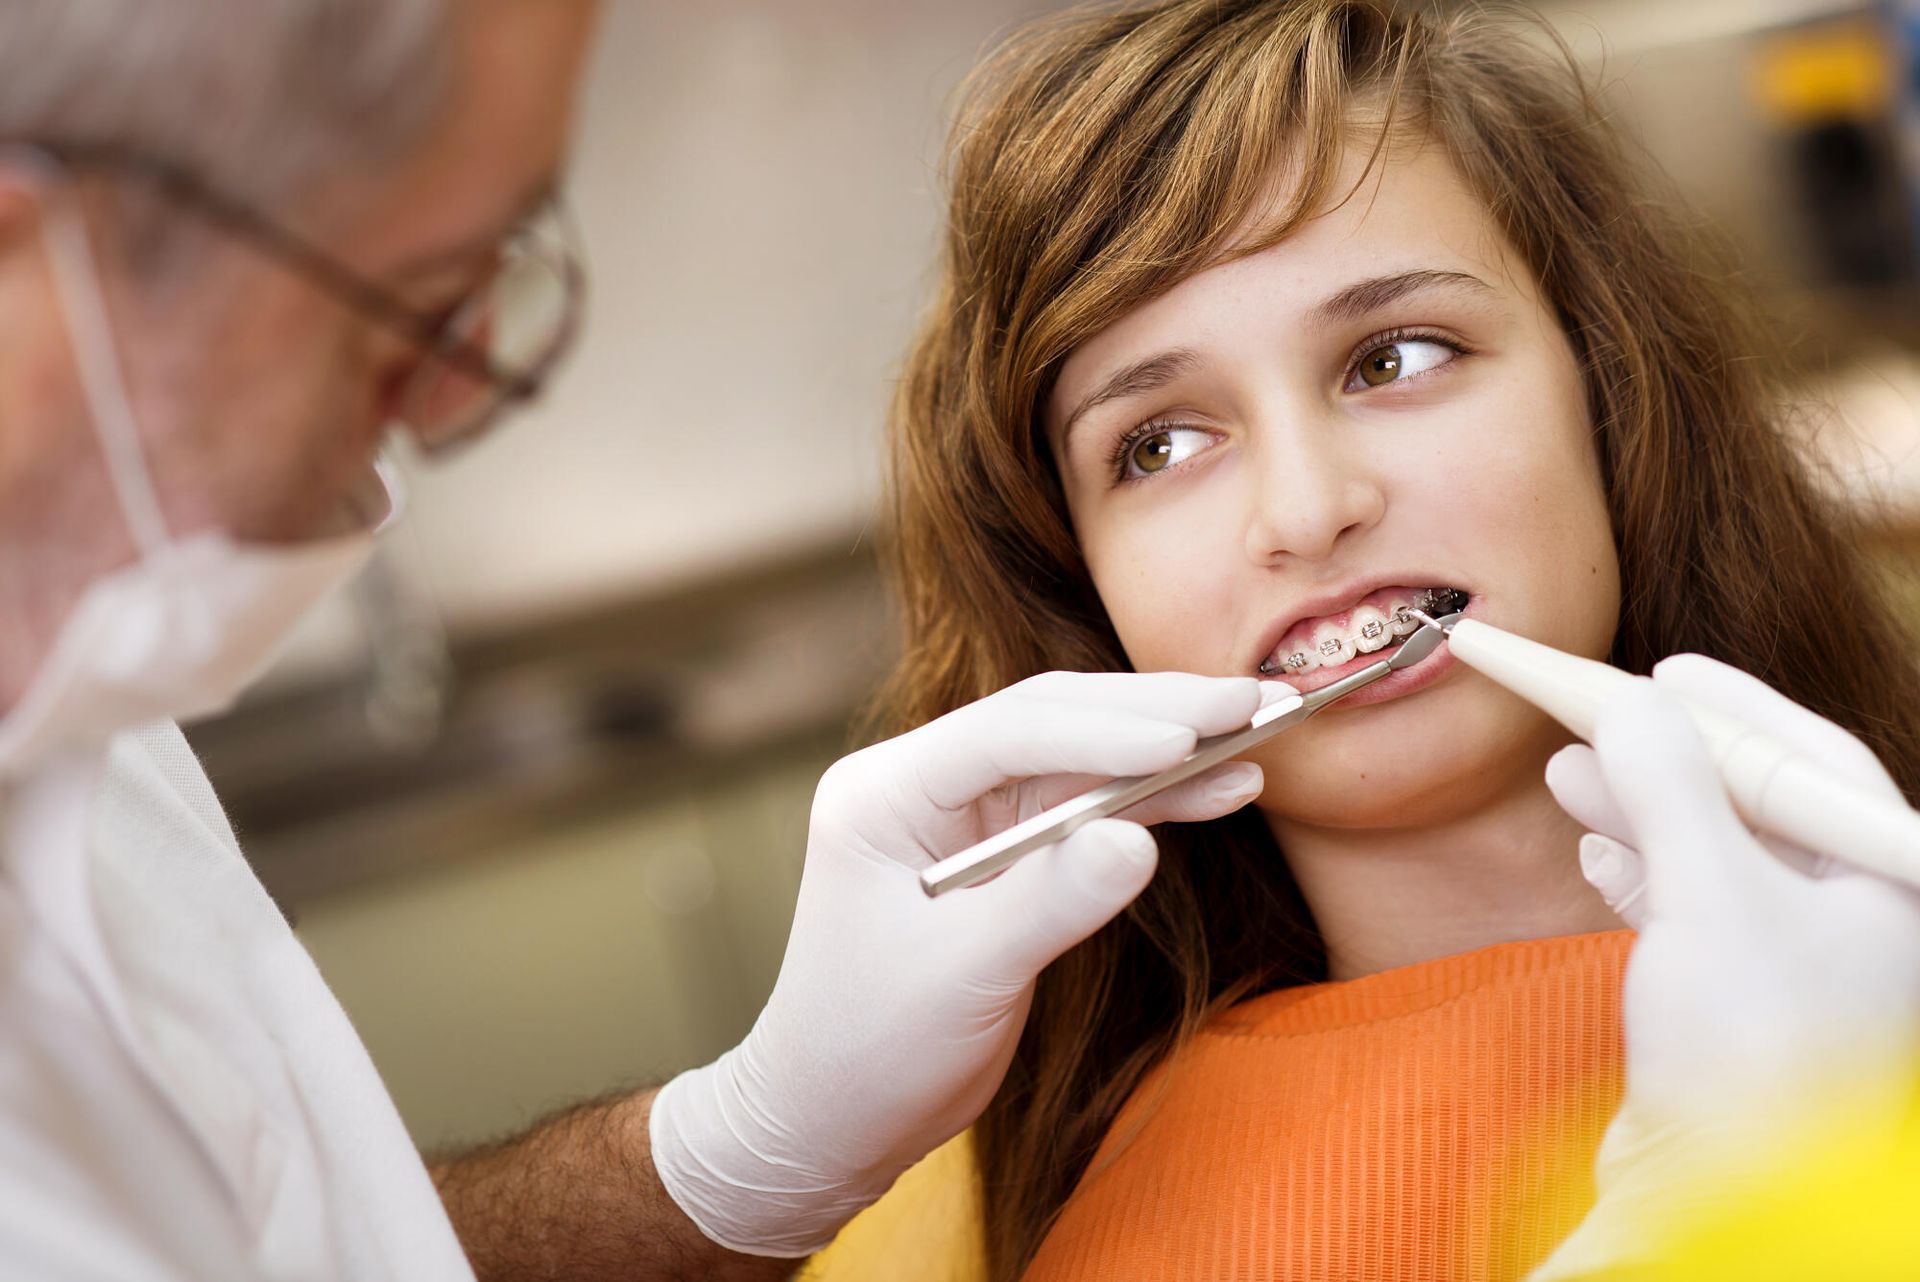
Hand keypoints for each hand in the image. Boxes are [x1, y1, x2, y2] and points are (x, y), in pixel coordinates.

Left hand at [650, 670, 1288, 1255]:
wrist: (834, 1116)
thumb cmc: (869, 1050)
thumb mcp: (962, 979)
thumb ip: (1047, 903)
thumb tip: (1137, 841)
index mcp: (884, 794)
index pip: (1003, 733)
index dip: (1100, 730)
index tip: (1185, 738)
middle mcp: (923, 784)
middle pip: (1050, 721)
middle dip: (1153, 714)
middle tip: (1250, 702)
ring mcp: (965, 814)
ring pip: (1080, 758)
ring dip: (1167, 748)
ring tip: (1259, 731)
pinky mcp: (1005, 851)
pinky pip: (1088, 808)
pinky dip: (1154, 801)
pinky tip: (1223, 787)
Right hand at [1532, 655, 1919, 1276]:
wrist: (1726, 1200)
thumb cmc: (1751, 1053)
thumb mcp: (1710, 890)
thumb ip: (1669, 785)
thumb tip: (1629, 704)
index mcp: (1886, 885)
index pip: (1815, 762)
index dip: (1734, 707)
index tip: (1659, 670)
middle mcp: (1857, 924)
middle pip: (1759, 806)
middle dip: (1668, 759)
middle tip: (1594, 716)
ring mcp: (1799, 974)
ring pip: (1716, 861)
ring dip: (1640, 814)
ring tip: (1567, 777)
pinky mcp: (1740, 1017)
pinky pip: (1691, 919)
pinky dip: (1639, 879)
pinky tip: (1593, 856)